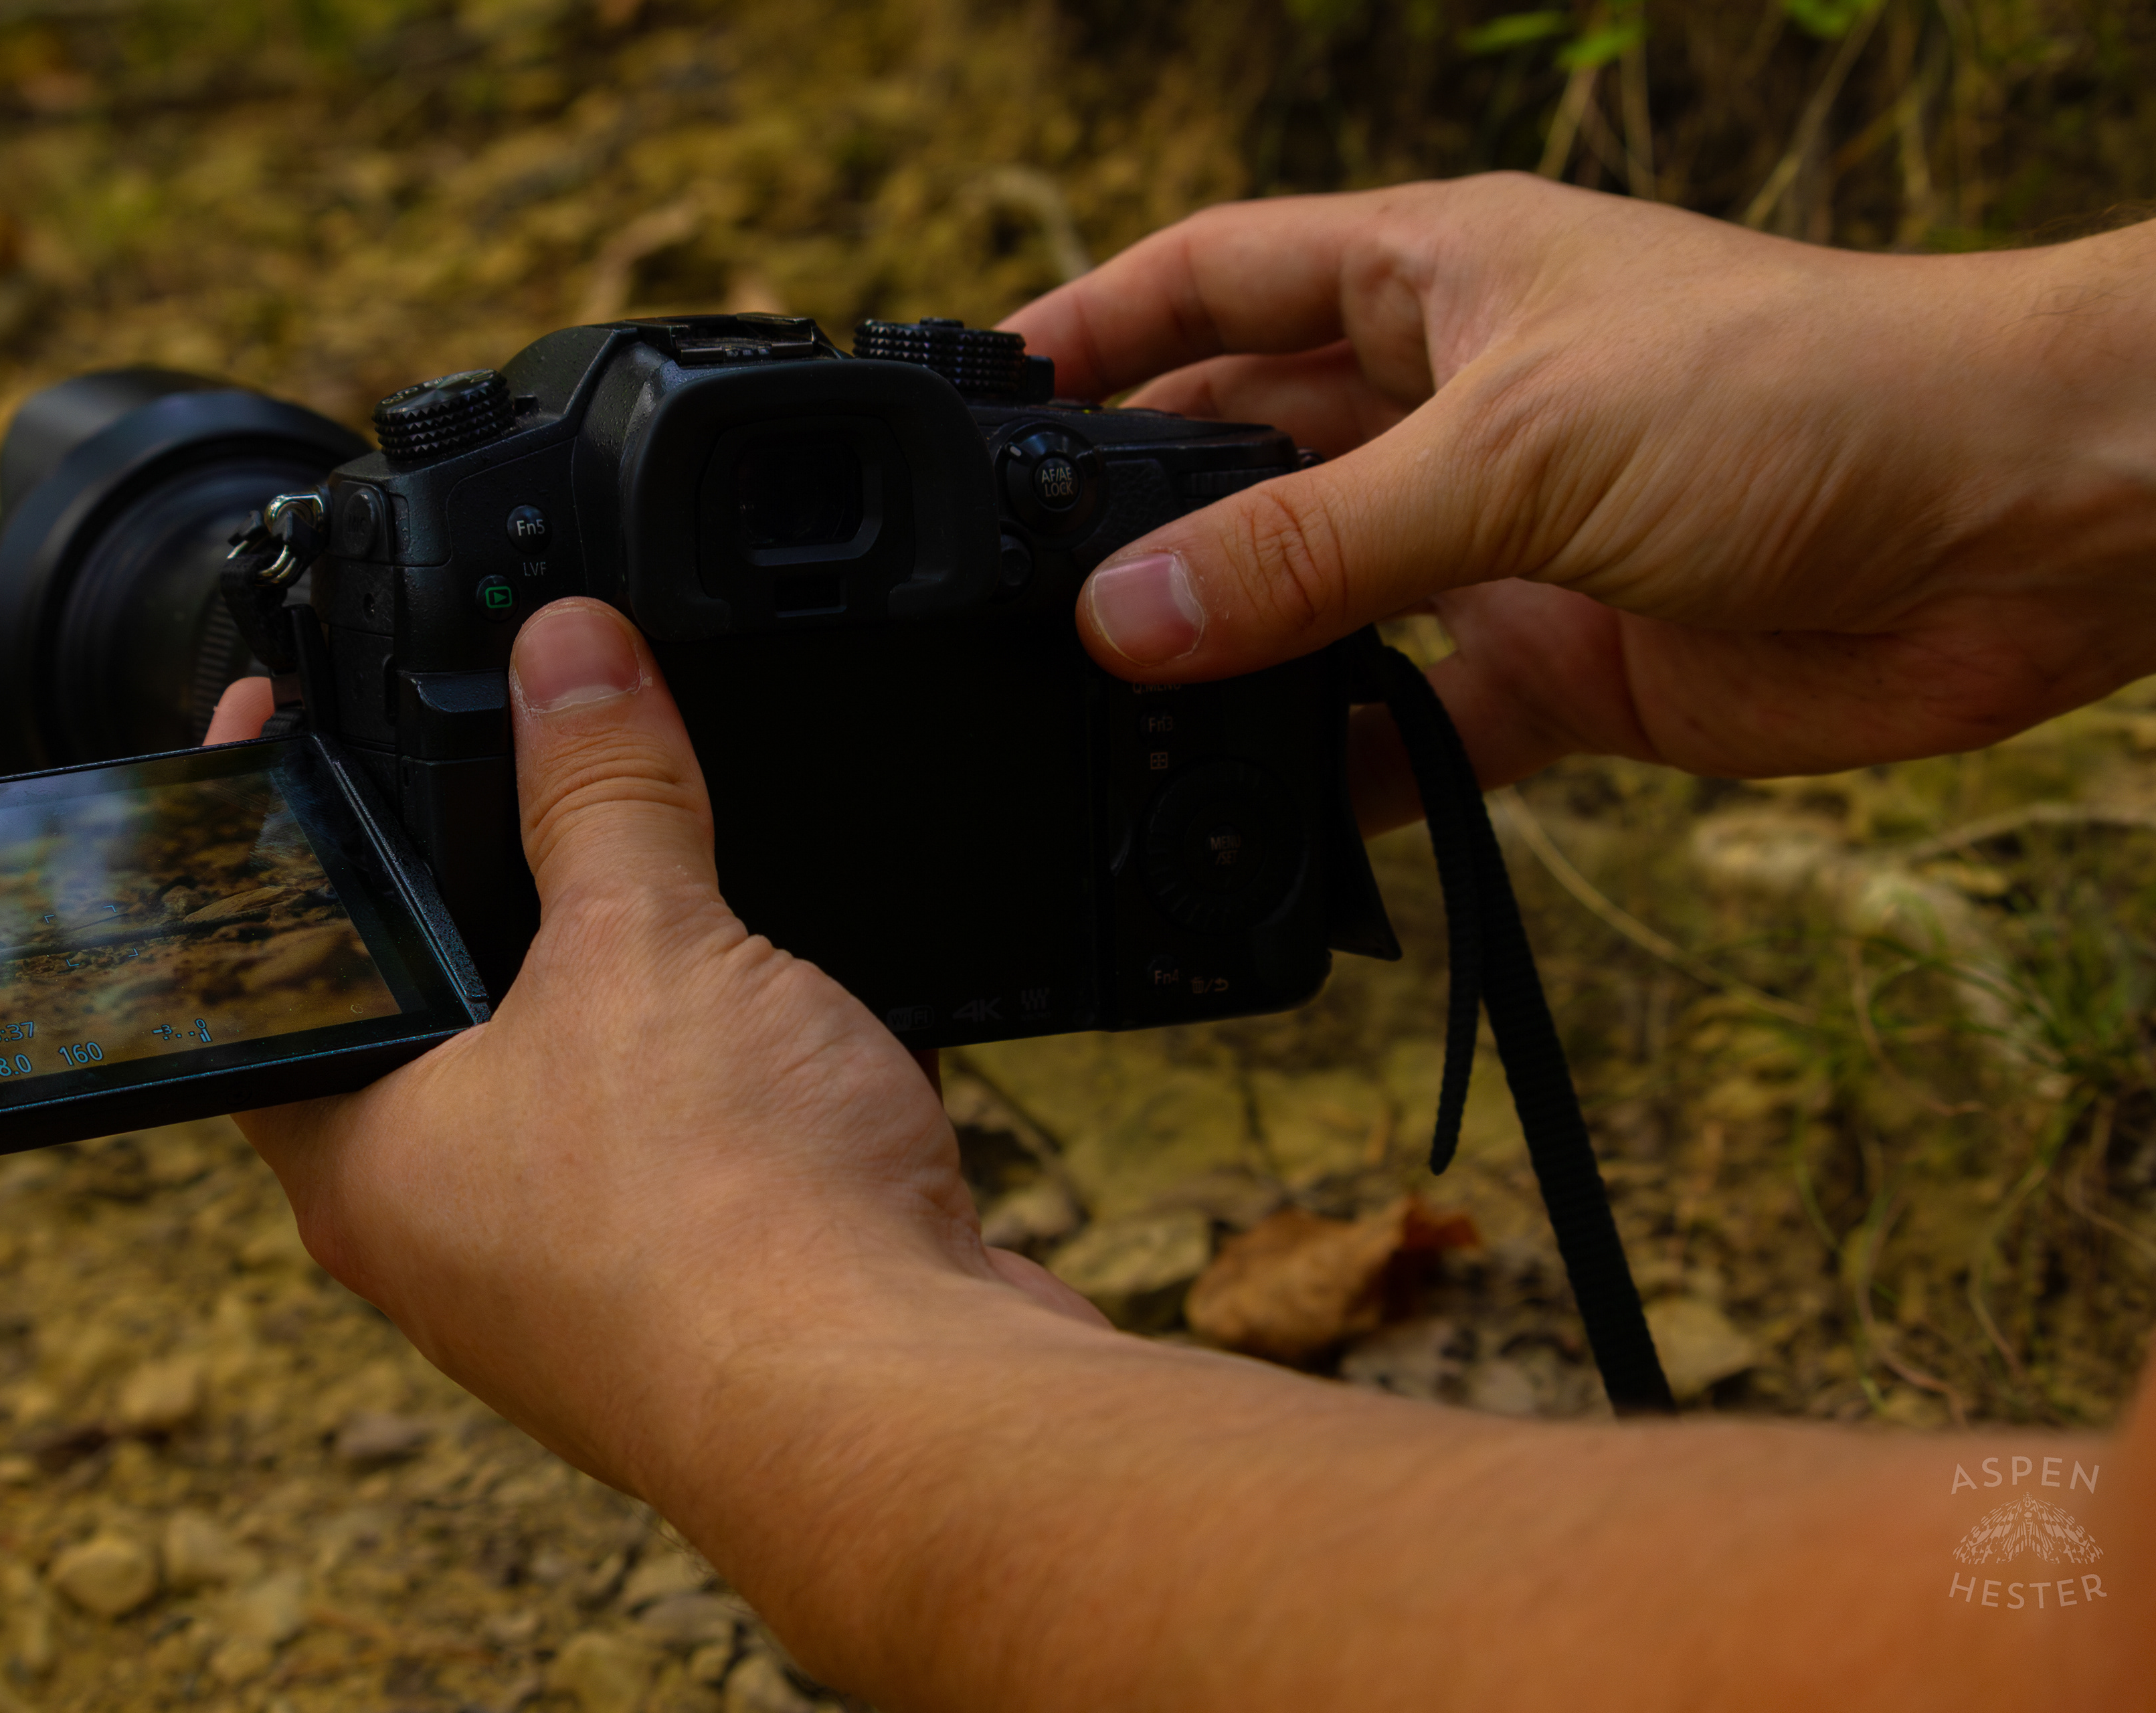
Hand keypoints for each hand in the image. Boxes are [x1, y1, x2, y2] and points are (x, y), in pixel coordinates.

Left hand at [203, 601, 1099, 1493]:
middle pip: (423, 1027)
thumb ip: (602, 792)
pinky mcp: (707, 1292)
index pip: (264, 979)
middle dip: (470, 899)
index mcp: (364, 1159)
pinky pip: (682, 1144)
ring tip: (649, 871)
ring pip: (564, 1089)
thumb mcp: (647, 948)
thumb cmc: (725, 1229)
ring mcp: (577, 1278)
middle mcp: (448, 1235)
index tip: (289, 731)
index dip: (271, 839)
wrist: (905, 1417)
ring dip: (608, 988)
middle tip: (497, 771)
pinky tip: (769, 1011)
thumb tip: (569, 656)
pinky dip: (711, 1066)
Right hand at [1005, 175, 2155, 827]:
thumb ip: (1310, 548)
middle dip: (1139, 523)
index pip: (1215, 282)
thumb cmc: (1806, 393)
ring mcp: (1500, 543)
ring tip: (1115, 726)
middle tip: (1020, 606)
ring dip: (1229, 663)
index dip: (1096, 330)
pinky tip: (1261, 819)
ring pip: (1313, 604)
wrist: (2027, 529)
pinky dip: (1340, 775)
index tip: (984, 399)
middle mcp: (1452, 402)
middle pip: (1244, 456)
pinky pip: (1408, 733)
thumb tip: (1123, 622)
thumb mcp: (1516, 453)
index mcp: (1433, 279)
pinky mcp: (1557, 669)